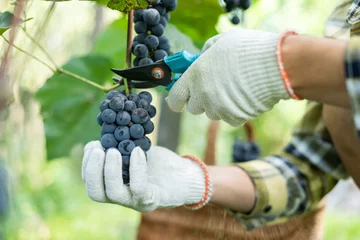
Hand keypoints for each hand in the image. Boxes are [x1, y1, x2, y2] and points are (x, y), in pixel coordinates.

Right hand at [82, 141, 209, 210]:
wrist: (186, 175)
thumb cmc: (159, 163)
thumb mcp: (135, 153)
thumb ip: (119, 148)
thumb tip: (102, 137)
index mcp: (115, 187)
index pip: (92, 184)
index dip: (87, 165)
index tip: (93, 145)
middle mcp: (123, 197)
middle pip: (96, 193)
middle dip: (92, 170)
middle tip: (99, 149)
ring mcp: (137, 201)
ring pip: (113, 193)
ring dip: (109, 169)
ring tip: (113, 150)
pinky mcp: (153, 198)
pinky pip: (138, 187)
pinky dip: (135, 168)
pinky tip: (138, 151)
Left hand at [167, 28, 289, 125]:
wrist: (276, 65)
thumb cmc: (248, 49)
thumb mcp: (221, 41)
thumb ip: (205, 53)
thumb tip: (201, 59)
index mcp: (195, 76)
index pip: (175, 99)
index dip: (177, 100)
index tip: (180, 99)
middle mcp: (203, 95)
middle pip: (194, 108)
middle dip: (200, 99)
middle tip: (213, 87)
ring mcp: (218, 109)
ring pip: (212, 112)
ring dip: (218, 104)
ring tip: (234, 88)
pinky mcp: (234, 118)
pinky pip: (229, 118)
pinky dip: (234, 111)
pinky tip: (244, 96)